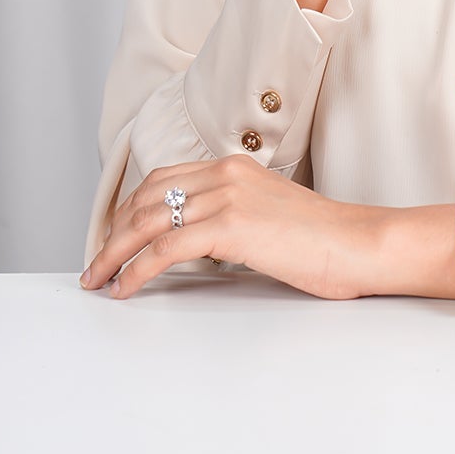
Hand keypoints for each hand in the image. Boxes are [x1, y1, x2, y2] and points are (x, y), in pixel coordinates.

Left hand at [79, 154, 389, 300]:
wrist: (360, 244)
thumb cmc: (325, 240)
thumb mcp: (269, 213)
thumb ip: (232, 215)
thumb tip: (196, 243)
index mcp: (234, 165)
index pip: (162, 179)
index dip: (128, 211)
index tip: (112, 239)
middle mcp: (225, 173)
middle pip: (145, 198)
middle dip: (111, 234)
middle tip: (95, 265)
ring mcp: (227, 196)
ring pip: (147, 222)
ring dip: (113, 254)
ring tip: (98, 279)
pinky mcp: (231, 226)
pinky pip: (165, 248)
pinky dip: (136, 270)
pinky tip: (126, 287)